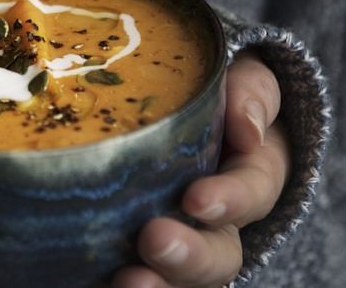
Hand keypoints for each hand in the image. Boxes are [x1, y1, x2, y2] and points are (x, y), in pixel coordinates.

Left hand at [112, 51, 289, 287]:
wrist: (174, 102)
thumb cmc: (213, 89)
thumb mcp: (244, 79)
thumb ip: (252, 93)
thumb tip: (247, 129)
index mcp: (252, 176)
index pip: (252, 193)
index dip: (229, 200)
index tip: (196, 199)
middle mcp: (220, 223)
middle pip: (219, 256)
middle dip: (190, 256)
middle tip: (155, 240)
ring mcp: (179, 243)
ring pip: (180, 280)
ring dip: (157, 285)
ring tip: (127, 282)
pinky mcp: (137, 253)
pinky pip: (137, 276)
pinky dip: (111, 284)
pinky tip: (93, 280)